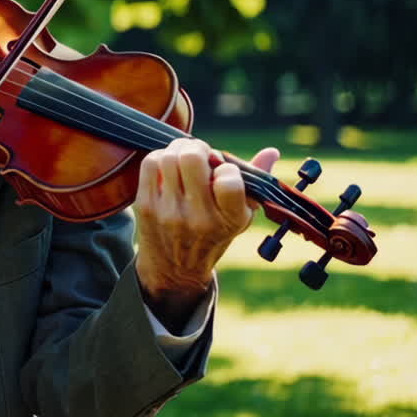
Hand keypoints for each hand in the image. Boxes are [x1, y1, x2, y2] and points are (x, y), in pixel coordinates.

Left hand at [133, 138, 278, 328]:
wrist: (174, 269)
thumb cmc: (213, 234)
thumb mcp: (240, 215)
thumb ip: (255, 182)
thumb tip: (271, 152)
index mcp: (230, 219)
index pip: (229, 180)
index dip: (226, 166)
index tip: (222, 171)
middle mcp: (199, 217)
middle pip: (192, 159)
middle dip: (198, 147)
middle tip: (200, 154)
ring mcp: (169, 212)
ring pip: (169, 157)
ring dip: (178, 149)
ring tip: (184, 158)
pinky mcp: (145, 206)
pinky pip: (149, 164)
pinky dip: (159, 156)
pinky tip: (167, 166)